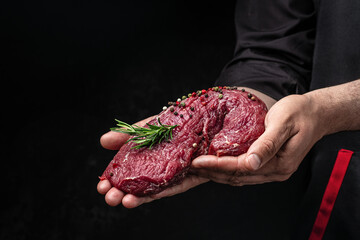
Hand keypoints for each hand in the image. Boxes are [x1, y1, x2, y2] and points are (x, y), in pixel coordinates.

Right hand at [97, 117, 207, 207]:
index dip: (112, 180)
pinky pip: (174, 186)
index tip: (100, 185)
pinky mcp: (190, 177)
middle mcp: (158, 168)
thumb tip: (103, 141)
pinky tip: (145, 196)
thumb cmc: (176, 119)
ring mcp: (173, 174)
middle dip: (121, 193)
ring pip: (152, 190)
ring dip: (137, 198)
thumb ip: (128, 134)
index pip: (126, 172)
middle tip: (109, 197)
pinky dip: (159, 192)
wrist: (209, 114)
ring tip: (124, 201)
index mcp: (146, 157)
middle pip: (137, 185)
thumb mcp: (149, 125)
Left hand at [191, 94, 323, 184]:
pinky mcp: (269, 165)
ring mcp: (272, 170)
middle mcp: (275, 171)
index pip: (241, 168)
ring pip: (239, 177)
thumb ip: (267, 144)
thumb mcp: (283, 123)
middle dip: (211, 173)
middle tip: (189, 168)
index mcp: (279, 163)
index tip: (197, 162)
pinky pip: (243, 172)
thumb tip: (251, 163)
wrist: (316, 113)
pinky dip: (227, 170)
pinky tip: (215, 165)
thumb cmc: (300, 113)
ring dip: (217, 174)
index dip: (217, 166)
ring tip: (197, 169)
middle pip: (237, 177)